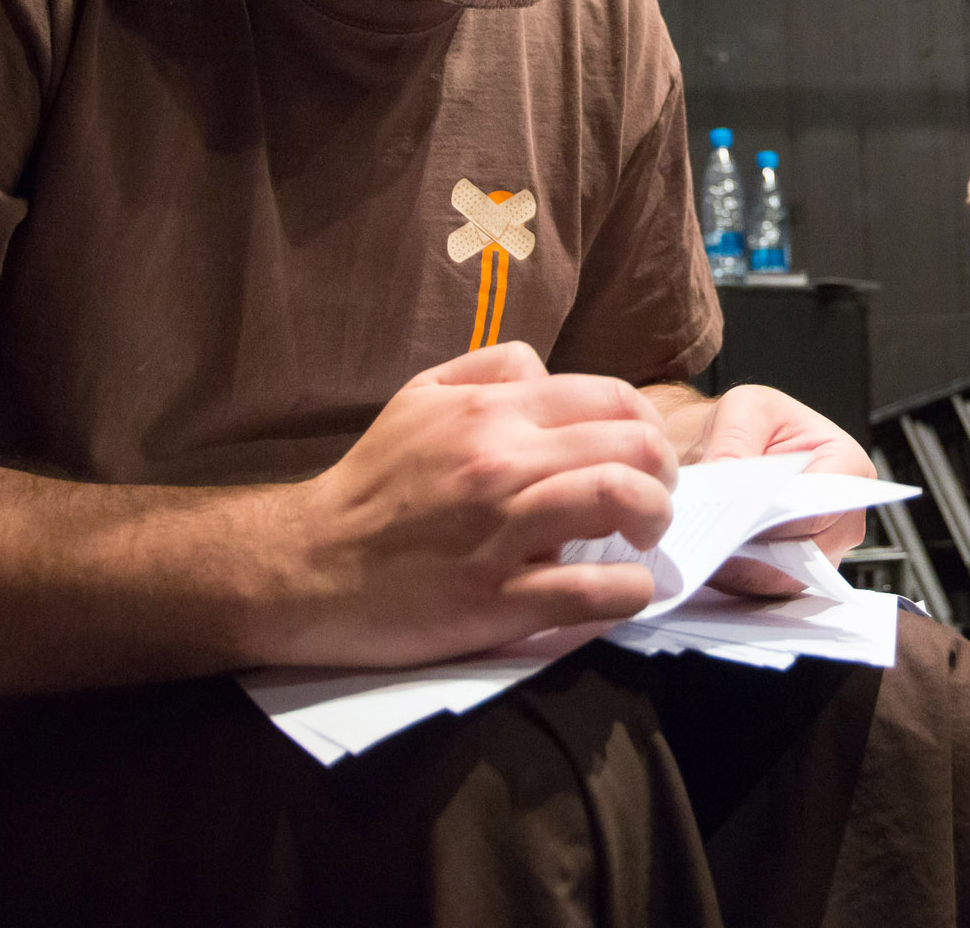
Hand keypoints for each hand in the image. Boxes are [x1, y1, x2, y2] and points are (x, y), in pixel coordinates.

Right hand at [276, 341, 678, 667]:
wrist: (306, 568)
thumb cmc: (372, 485)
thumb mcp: (418, 397)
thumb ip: (490, 368)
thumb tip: (549, 370)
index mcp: (488, 412)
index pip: (609, 397)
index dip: (645, 424)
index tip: (643, 454)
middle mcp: (500, 463)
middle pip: (631, 444)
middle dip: (663, 471)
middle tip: (654, 497)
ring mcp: (501, 533)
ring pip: (621, 500)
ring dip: (656, 519)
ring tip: (646, 536)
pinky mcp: (496, 601)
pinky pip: (591, 591)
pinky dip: (630, 591)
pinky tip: (628, 590)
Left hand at [689, 383, 876, 595]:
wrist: (739, 446)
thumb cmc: (754, 426)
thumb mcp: (745, 409)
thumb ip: (736, 438)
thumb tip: (727, 474)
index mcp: (846, 464)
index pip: (820, 508)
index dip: (778, 519)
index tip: (739, 518)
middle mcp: (844, 513)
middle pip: (807, 550)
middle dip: (758, 548)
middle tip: (715, 539)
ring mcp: (824, 547)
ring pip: (787, 575)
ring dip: (746, 568)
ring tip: (709, 549)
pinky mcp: (797, 568)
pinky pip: (771, 587)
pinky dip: (740, 577)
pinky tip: (714, 558)